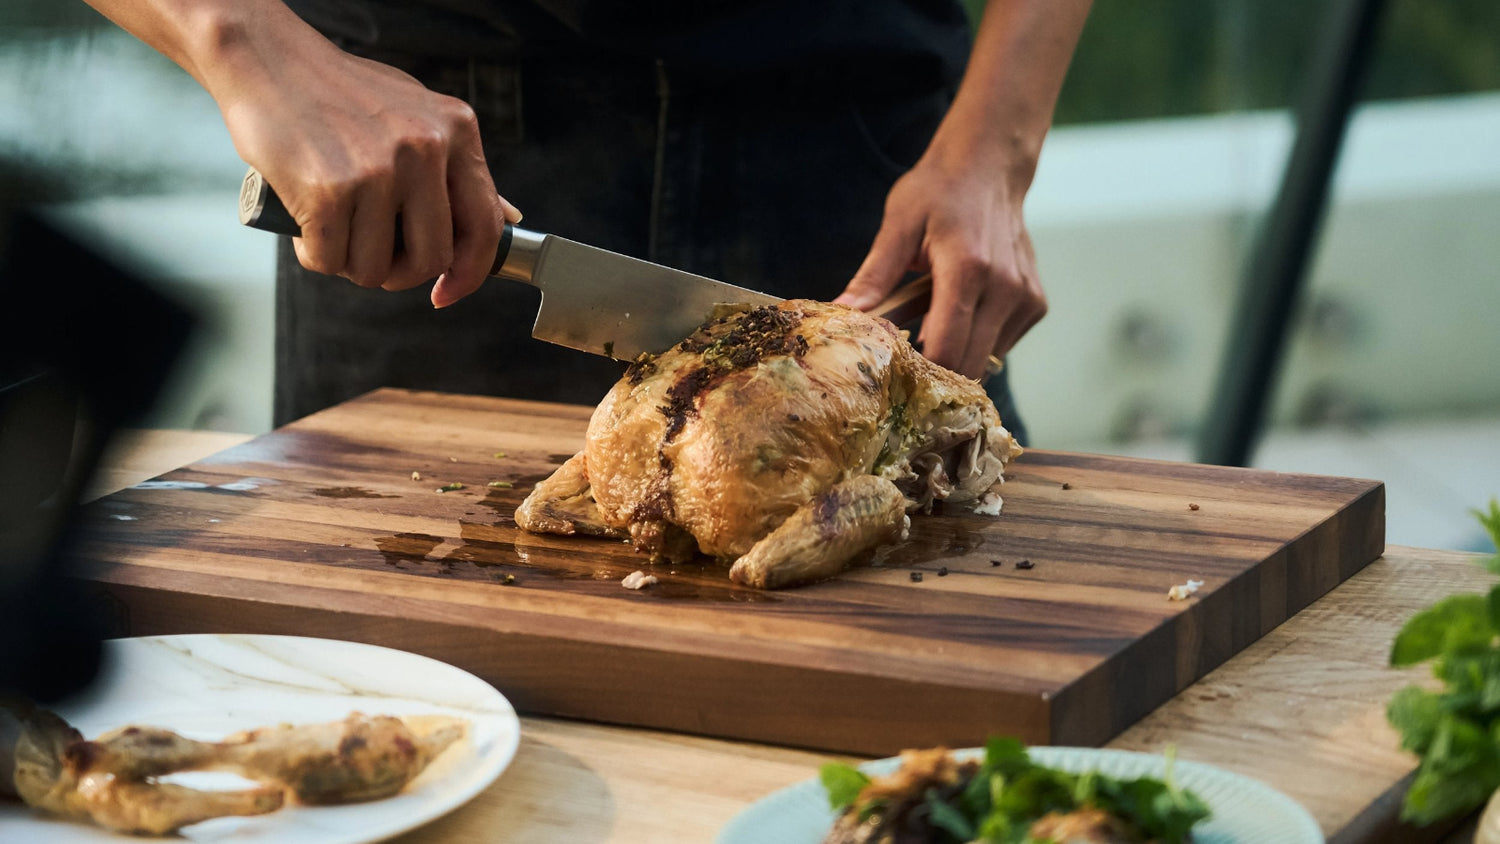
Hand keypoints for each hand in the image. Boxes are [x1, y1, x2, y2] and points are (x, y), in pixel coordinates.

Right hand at [205, 6, 519, 306]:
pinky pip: (331, 260)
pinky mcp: (329, 189)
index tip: (446, 292)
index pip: (484, 225)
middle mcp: (424, 148)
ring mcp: (378, 169)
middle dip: (400, 274)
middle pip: (432, 258)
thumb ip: (459, 167)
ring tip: (335, 233)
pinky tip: (308, 231)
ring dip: (352, 265)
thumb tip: (507, 218)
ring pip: (377, 267)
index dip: (470, 274)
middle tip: (374, 258)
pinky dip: (316, 257)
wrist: (265, 59)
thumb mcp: (418, 114)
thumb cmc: (339, 92)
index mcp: (456, 130)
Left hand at [835, 151, 1045, 379]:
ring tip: (933, 319)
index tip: (892, 368)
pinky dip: (977, 340)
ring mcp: (1025, 297)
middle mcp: (1005, 287)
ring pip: (986, 360)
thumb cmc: (938, 191)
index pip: (946, 349)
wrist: (989, 166)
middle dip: (934, 370)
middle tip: (906, 353)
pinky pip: (1001, 345)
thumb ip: (873, 276)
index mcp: (967, 268)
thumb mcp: (898, 225)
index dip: (918, 370)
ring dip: (957, 353)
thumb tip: (841, 313)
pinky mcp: (1035, 304)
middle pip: (968, 365)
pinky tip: (961, 310)